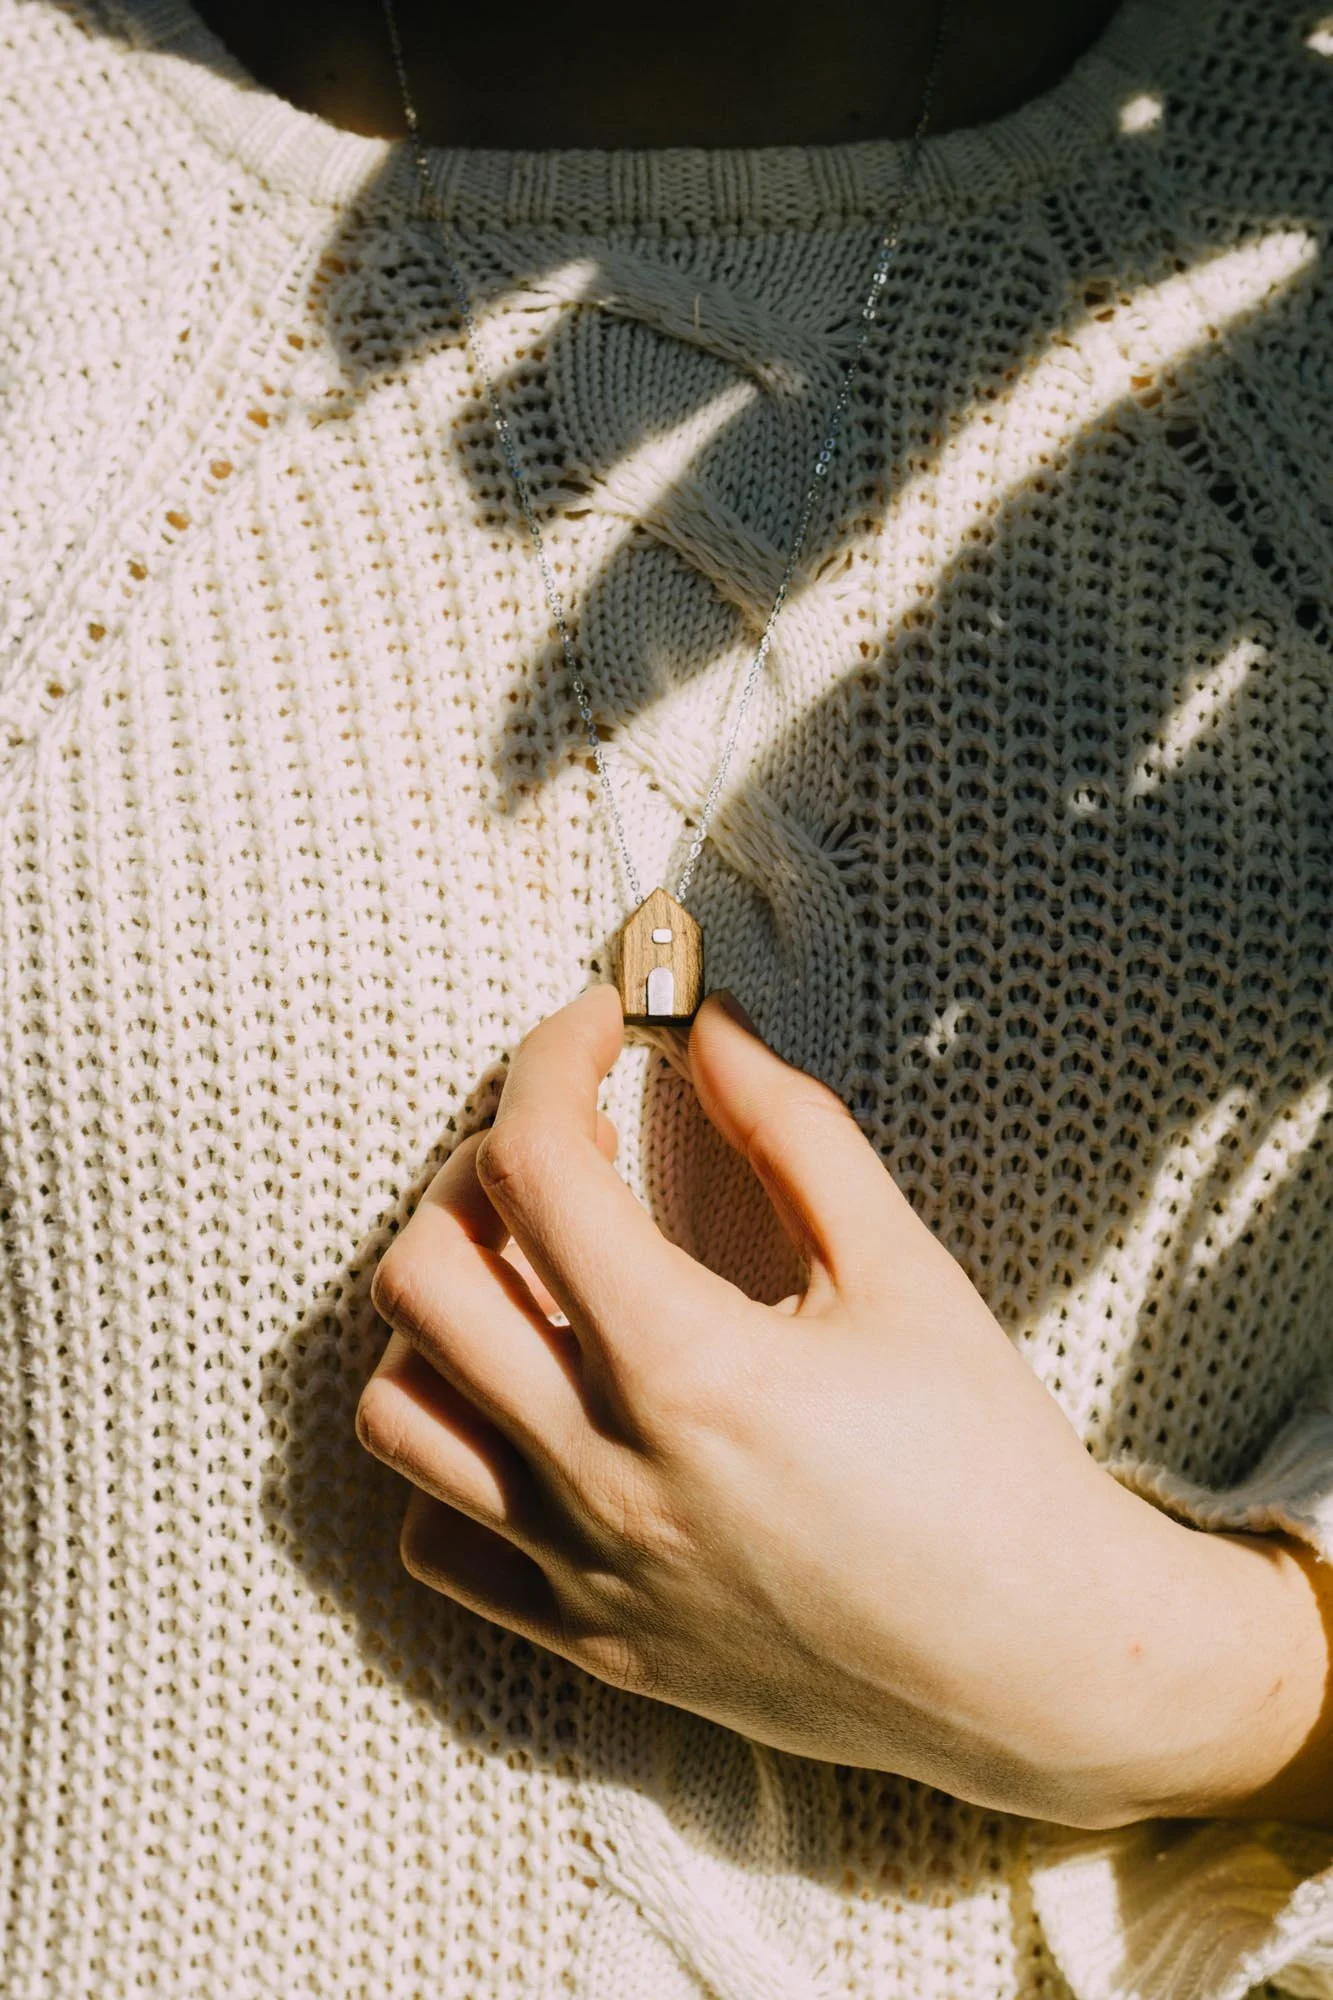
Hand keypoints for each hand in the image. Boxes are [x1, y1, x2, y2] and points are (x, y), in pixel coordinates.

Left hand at [355, 984, 1234, 1827]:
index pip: (535, 1165)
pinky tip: (538, 1413)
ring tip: (533, 1282)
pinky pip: (436, 1541)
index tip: (606, 1023)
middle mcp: (607, 1475)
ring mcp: (582, 1571)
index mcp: (690, 1368)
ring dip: (441, 1318)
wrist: (1039, 1667)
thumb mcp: (903, 1269)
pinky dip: (456, 1456)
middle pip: (422, 1277)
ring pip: (396, 1414)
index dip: (553, 1056)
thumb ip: (790, 1128)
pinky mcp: (587, 1643)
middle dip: (474, 1174)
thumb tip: (703, 1023)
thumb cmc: (989, 1458)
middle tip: (567, 1151)